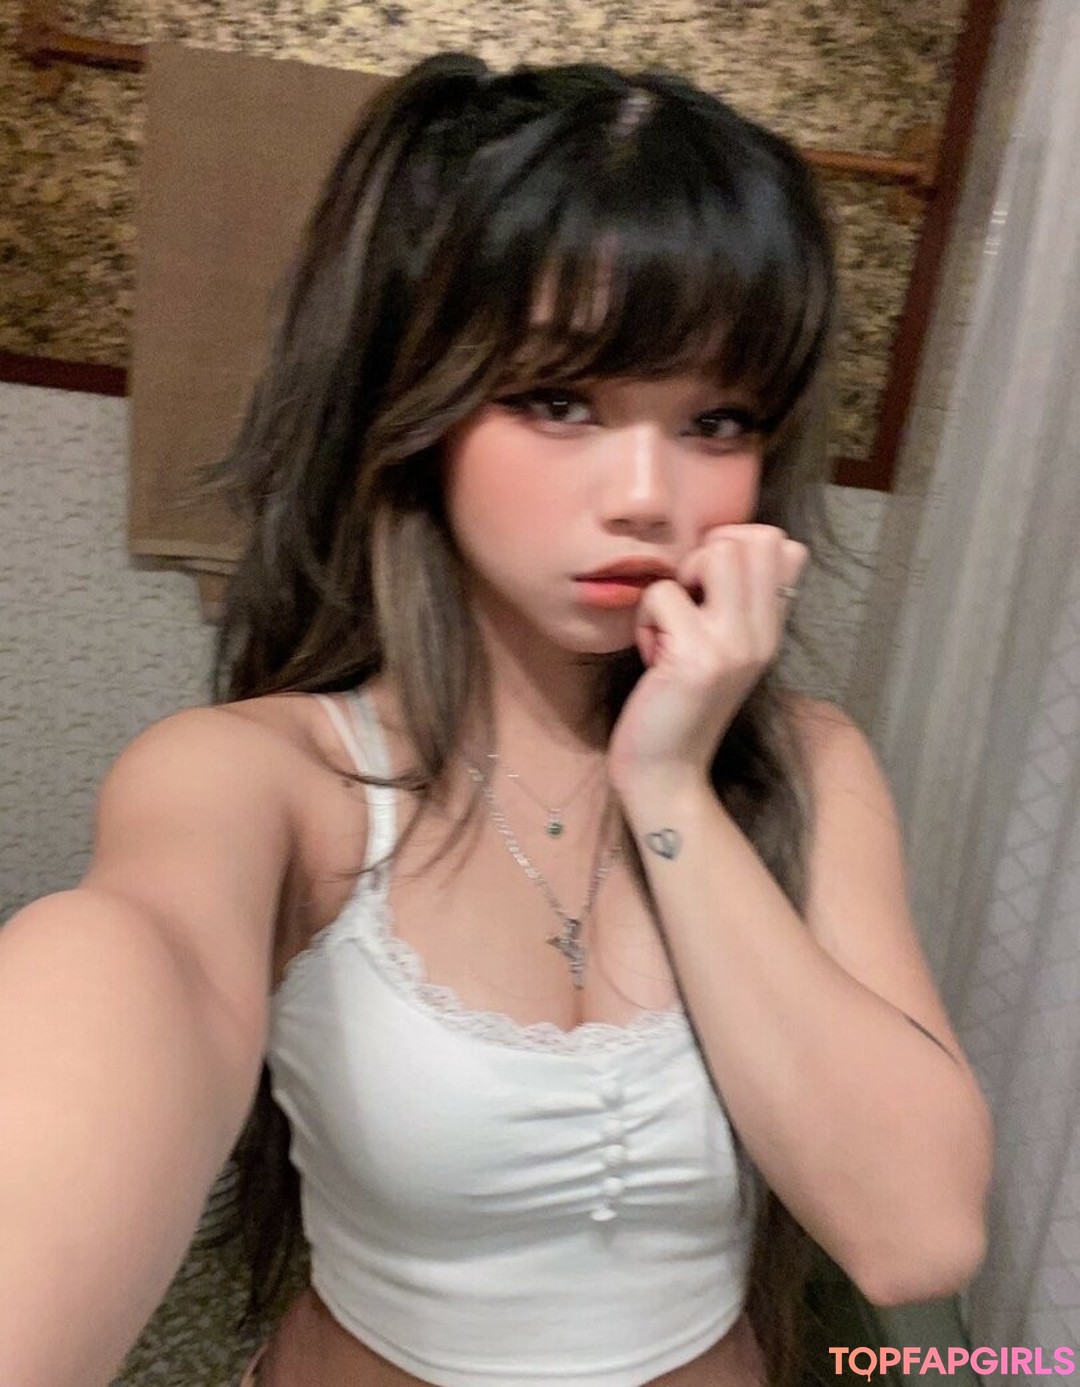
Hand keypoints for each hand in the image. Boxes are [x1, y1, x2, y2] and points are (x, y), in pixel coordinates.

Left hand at [607, 524, 808, 793]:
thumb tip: (733, 546)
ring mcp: (734, 645)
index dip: (736, 546)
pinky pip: (663, 594)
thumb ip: (736, 605)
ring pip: (719, 553)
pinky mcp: (697, 658)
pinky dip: (645, 619)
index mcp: (771, 630)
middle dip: (707, 553)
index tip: (706, 589)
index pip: (784, 545)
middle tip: (687, 599)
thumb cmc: (680, 705)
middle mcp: (762, 634)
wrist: (666, 771)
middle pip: (757, 538)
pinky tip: (651, 656)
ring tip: (671, 625)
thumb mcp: (723, 651)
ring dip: (678, 581)